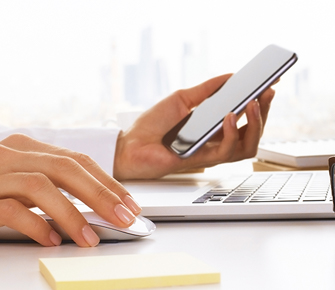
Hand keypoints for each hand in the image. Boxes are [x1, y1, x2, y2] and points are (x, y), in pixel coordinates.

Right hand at [0, 134, 141, 246]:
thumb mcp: (28, 178)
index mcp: (30, 147)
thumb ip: (57, 185)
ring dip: (71, 214)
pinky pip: (9, 208)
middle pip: (67, 168)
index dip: (107, 182)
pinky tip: (51, 239)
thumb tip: (100, 205)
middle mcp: (13, 154)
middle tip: (124, 217)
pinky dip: (34, 224)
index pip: (79, 160)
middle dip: (101, 194)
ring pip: (41, 186)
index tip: (129, 202)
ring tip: (90, 238)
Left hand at [114, 74, 274, 179]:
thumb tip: (231, 76)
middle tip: (266, 93)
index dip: (259, 105)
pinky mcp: (202, 159)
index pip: (244, 119)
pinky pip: (226, 151)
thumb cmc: (152, 124)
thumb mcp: (182, 98)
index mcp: (212, 127)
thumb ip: (207, 89)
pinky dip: (232, 134)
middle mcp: (215, 141)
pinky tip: (230, 116)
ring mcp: (210, 152)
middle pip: (251, 133)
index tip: (269, 87)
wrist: (131, 143)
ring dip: (254, 125)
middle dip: (263, 113)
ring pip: (246, 146)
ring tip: (252, 104)